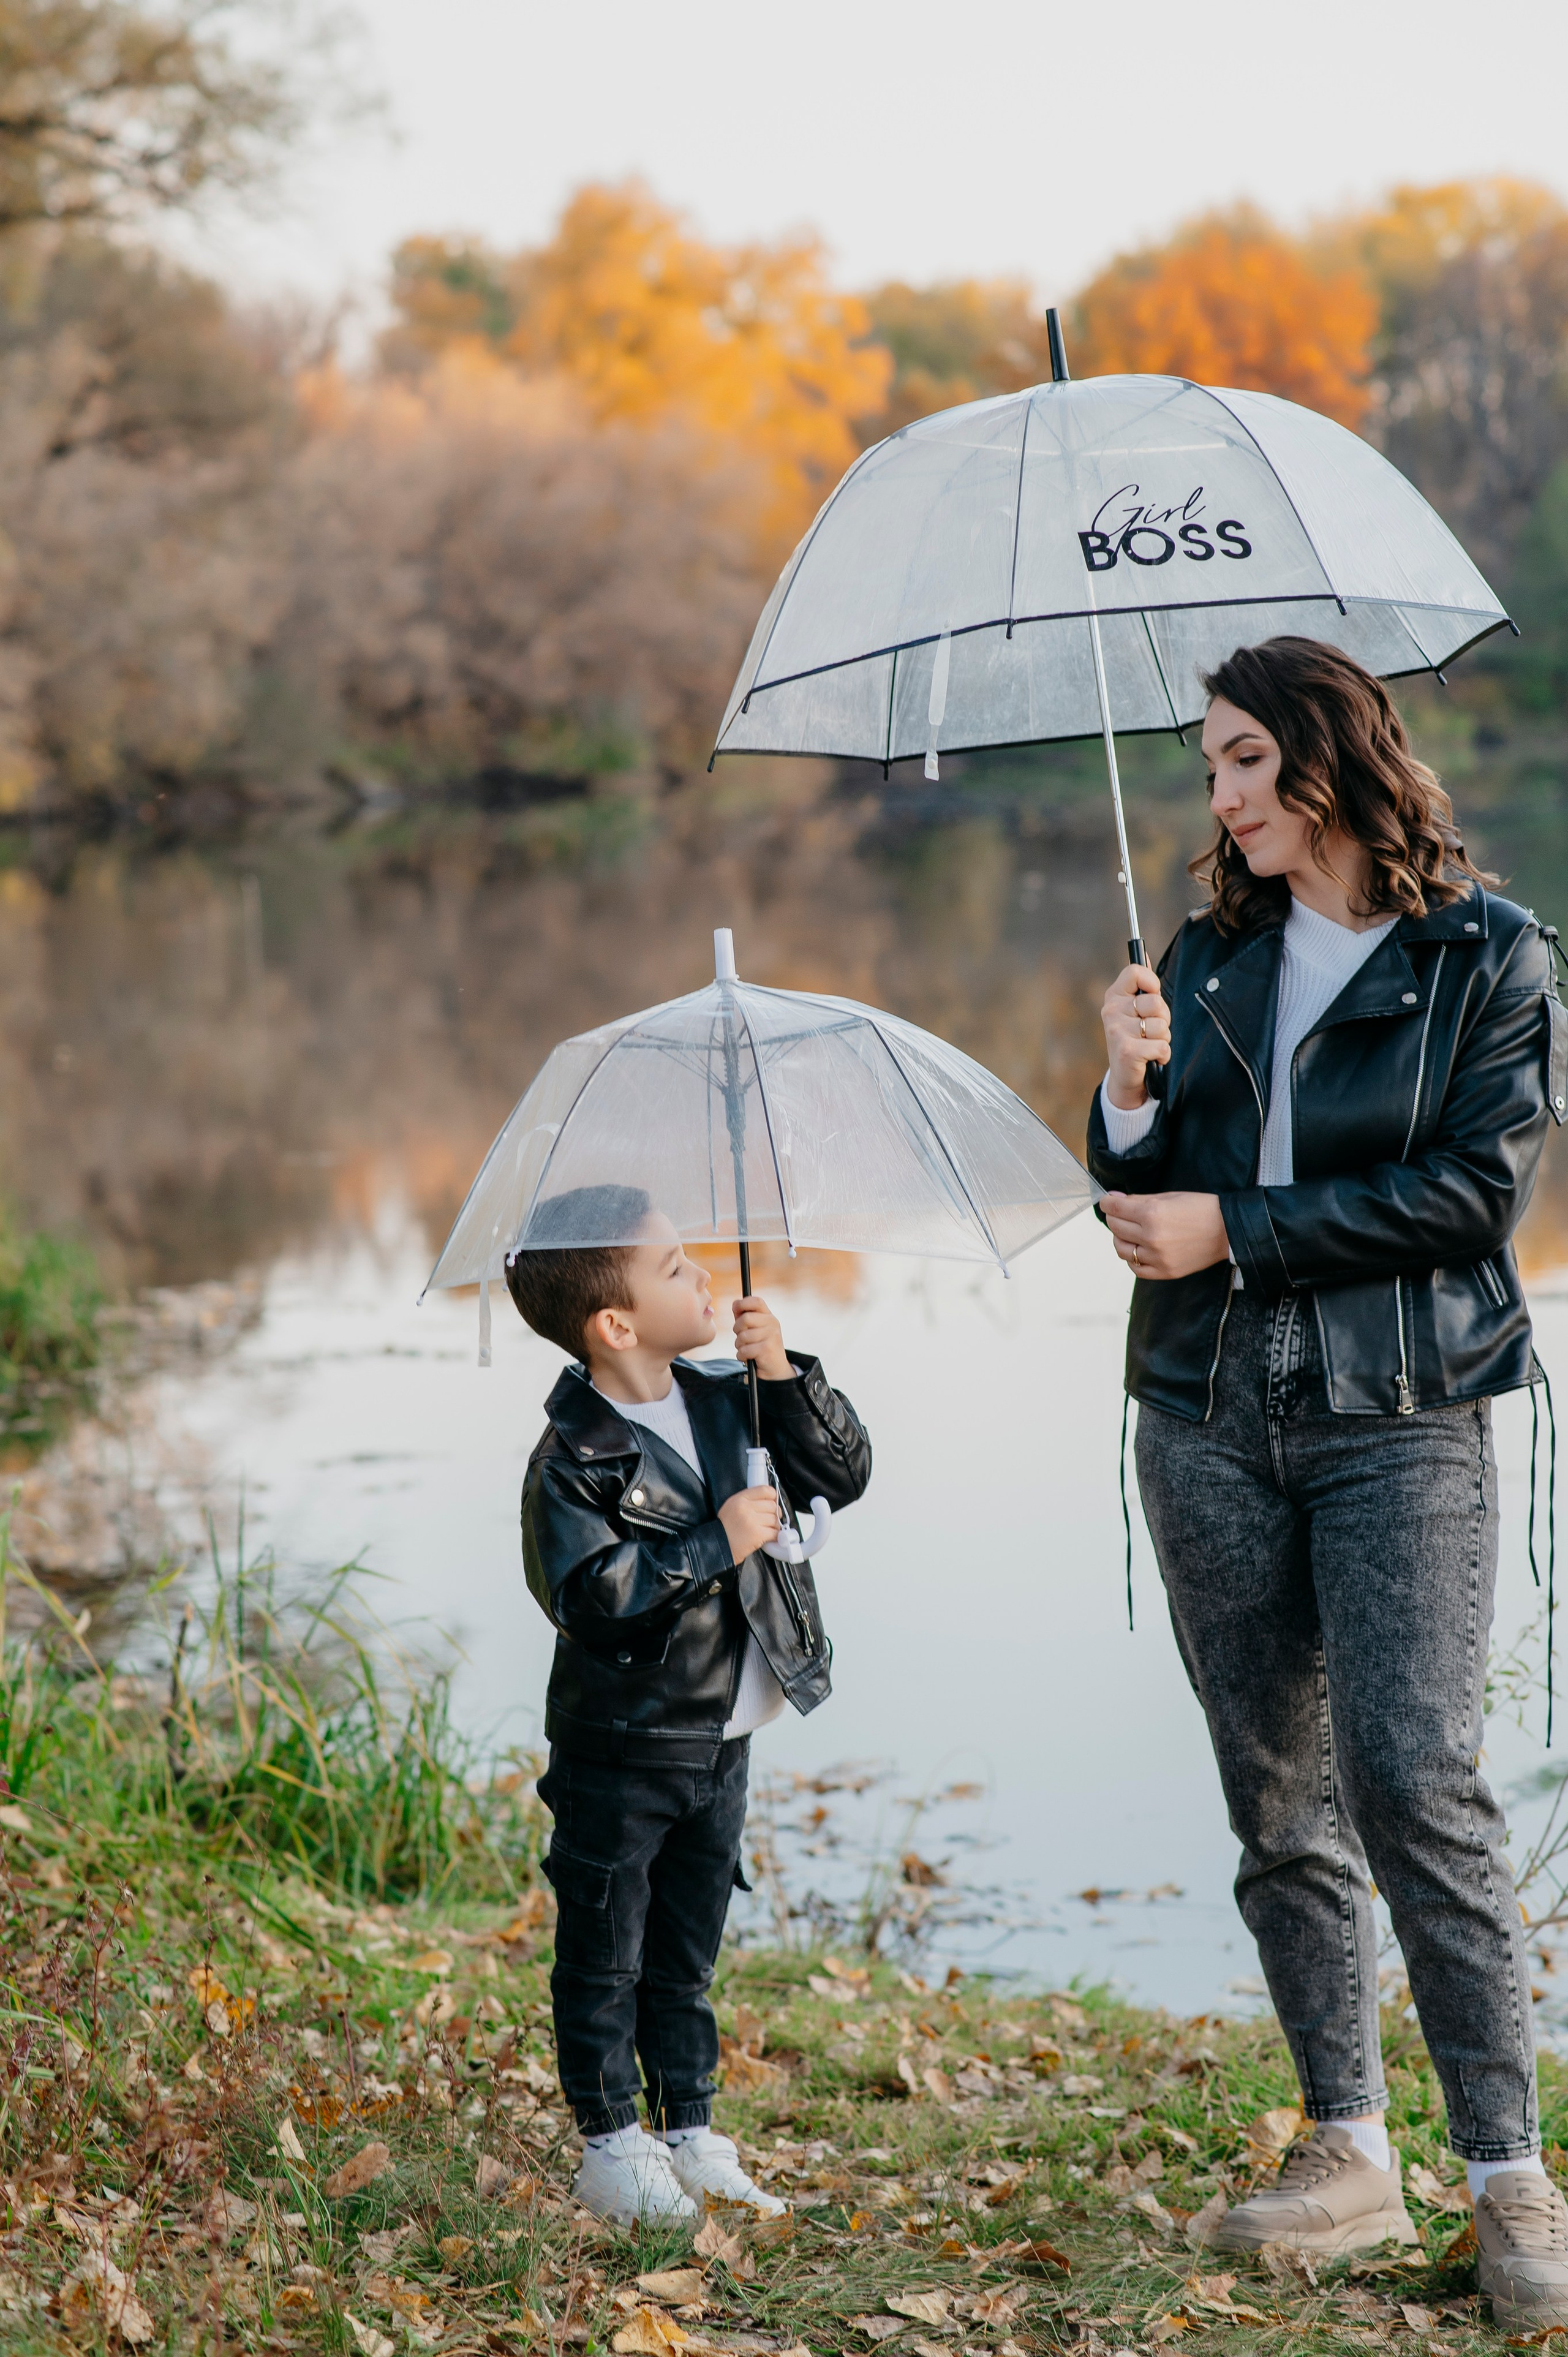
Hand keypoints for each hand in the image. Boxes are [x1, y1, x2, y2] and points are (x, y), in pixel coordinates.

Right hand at [718, 1484, 781, 1564]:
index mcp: (740, 1499)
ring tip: (766, 1529)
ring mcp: (752, 1521)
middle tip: (769, 1519)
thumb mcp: (731, 1506)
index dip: (772, 1496)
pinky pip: (775, 1532)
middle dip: (774, 1513)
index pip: (765, 1490)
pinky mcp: (758, 1535)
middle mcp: (746, 1508)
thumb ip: (748, 1500)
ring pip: (775, 1519)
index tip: (772, 1501)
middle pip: (772, 1505)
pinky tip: (769, 1536)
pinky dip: (775, 1535)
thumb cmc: (725, 1527)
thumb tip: (769, 1499)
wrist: (718, 1546)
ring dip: (774, 1525)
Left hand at [732, 1293, 790, 1380]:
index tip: (735, 1310)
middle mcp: (773, 1323)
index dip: (743, 1303)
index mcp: (769, 1316)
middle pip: (745, 1319)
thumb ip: (744, 1316)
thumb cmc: (760, 1346)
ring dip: (739, 1345)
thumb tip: (735, 1303)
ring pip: (743, 1336)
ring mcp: (771, 1336)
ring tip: (746, 1349)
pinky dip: (741, 1356)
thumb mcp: (754, 1329)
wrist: (775, 1368)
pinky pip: (744, 1350)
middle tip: (741, 1337)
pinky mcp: (767, 1349)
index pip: (756, 1301)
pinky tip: (748, 1357)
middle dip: (737, 1329)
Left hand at [1100, 1190, 1230, 1280]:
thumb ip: (1139, 1199)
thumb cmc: (1201, 1208)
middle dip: (1114, 1218)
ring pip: (1122, 1249)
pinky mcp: (1165, 1272)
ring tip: (1128, 1232)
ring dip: (1120, 1238)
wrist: (1227, 1230)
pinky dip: (1132, 1259)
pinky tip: (1138, 1249)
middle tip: (1121, 1214)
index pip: (1115, 1209)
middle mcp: (1152, 1237)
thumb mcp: (1169, 1196)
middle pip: (1116, 1227)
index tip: (1107, 1202)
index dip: (1107, 1203)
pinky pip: (1136, 1268)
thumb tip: (1114, 1199)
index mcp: (1152, 1213)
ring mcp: (1158, 1257)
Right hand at [1101, 962, 1170, 1108]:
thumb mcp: (1135, 1010)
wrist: (1125, 1077)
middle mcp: (1111, 1011)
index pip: (1135, 972)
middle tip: (1151, 1029)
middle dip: (1163, 1018)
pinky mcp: (1127, 1051)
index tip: (1153, 995)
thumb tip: (1145, 955)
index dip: (1152, 982)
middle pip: (1155, 1002)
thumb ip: (1142, 985)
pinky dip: (1164, 1055)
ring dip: (1163, 1039)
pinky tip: (1152, 1058)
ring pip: (1161, 1026)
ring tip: (1149, 1044)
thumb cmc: (1135, 1038)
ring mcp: (1117, 1031)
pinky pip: (1162, 1046)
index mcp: (1113, 996)